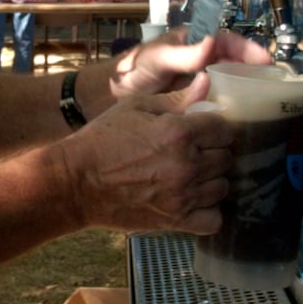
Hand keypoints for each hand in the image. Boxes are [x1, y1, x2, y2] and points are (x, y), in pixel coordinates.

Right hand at [53, 74, 236, 234]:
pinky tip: (195, 200)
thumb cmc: (103, 139)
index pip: (224, 129)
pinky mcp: (176, 221)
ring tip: (192, 175)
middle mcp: (187, 165)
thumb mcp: (136, 107)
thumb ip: (177, 98)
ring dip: (212, 180)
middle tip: (195, 152)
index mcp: (179, 133)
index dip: (215, 128)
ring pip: (223, 187)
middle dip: (214, 152)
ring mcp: (183, 196)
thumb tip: (207, 82)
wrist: (76, 182)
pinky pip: (214, 219)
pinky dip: (209, 211)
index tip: (203, 131)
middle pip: (226, 158)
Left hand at [108, 28, 271, 97]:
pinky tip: (237, 122)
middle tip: (271, 87)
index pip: (229, 42)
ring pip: (228, 85)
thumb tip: (214, 42)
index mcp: (194, 43)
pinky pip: (216, 104)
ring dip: (244, 93)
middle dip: (253, 73)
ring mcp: (198, 84)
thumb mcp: (158, 58)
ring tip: (262, 106)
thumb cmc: (132, 69)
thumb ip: (185, 54)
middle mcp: (200, 62)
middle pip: (234, 64)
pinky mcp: (193, 104)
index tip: (266, 62)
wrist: (111, 96)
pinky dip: (228, 110)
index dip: (249, 50)